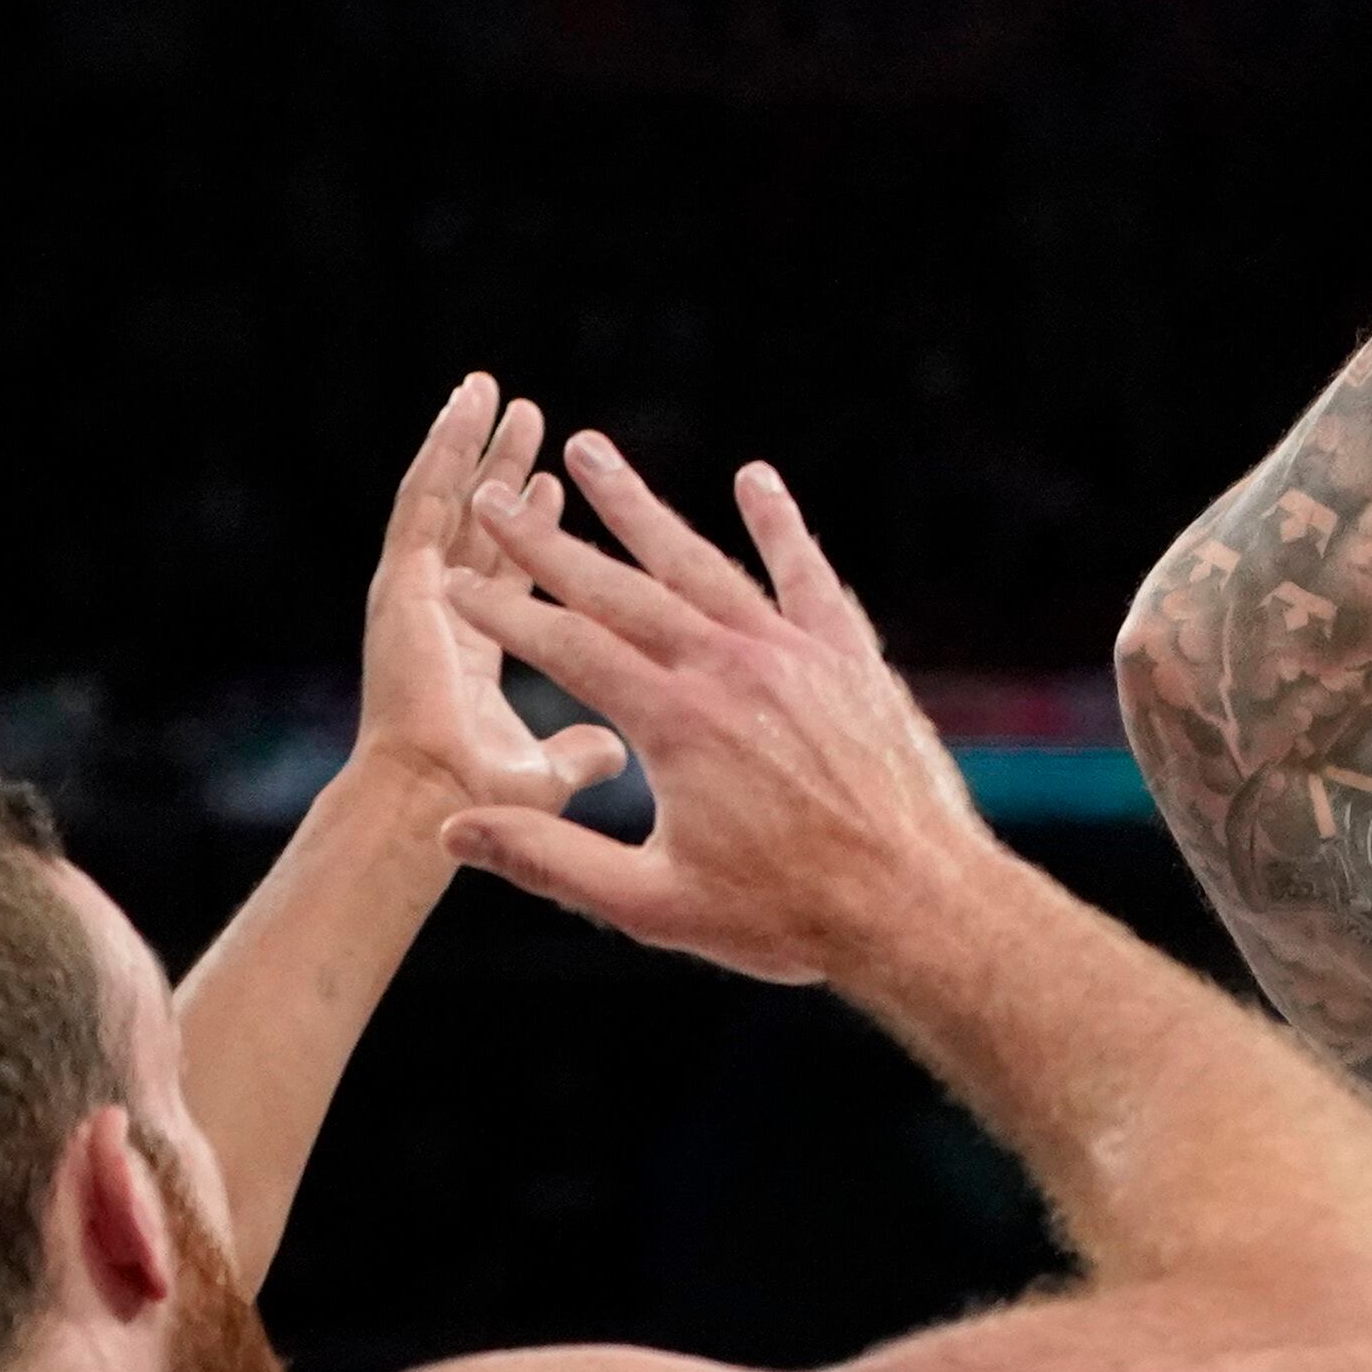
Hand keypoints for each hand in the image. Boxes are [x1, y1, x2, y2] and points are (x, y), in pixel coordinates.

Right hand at [340, 375, 634, 827]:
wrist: (405, 831)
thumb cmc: (473, 818)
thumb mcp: (549, 795)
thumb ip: (570, 769)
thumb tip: (610, 754)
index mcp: (482, 677)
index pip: (531, 602)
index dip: (542, 553)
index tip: (554, 502)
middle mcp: (460, 629)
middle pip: (504, 541)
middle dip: (509, 486)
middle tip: (531, 424)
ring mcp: (424, 605)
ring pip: (463, 510)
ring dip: (478, 452)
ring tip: (491, 392)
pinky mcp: (399, 590)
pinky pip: (421, 509)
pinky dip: (437, 457)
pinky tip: (461, 411)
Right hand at [438, 439, 999, 986]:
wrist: (917, 906)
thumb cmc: (787, 918)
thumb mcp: (654, 905)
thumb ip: (551, 860)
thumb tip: (454, 830)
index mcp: (676, 723)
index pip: (567, 647)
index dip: (504, 611)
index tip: (454, 582)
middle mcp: (730, 668)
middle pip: (620, 588)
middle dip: (548, 541)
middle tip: (494, 495)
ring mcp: (794, 654)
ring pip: (702, 562)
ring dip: (641, 508)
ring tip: (591, 453)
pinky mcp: (849, 658)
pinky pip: (808, 575)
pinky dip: (779, 524)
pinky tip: (755, 478)